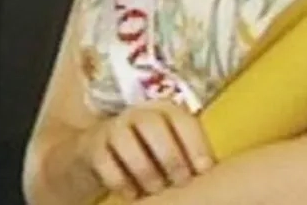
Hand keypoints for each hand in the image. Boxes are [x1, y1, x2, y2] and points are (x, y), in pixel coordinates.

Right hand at [81, 101, 213, 199]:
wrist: (100, 156)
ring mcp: (112, 128)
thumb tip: (215, 175)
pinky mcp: (92, 147)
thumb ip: (190, 154)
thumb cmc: (150, 156)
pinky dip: (121, 183)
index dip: (195, 145)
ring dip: (146, 173)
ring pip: (128, 145)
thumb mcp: (172, 149)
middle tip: (179, 183)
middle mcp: (138, 114)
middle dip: (170, 159)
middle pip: (154, 128)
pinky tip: (132, 195)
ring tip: (156, 192)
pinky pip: (106, 164)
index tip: (204, 171)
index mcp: (165, 111)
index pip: (182, 120)